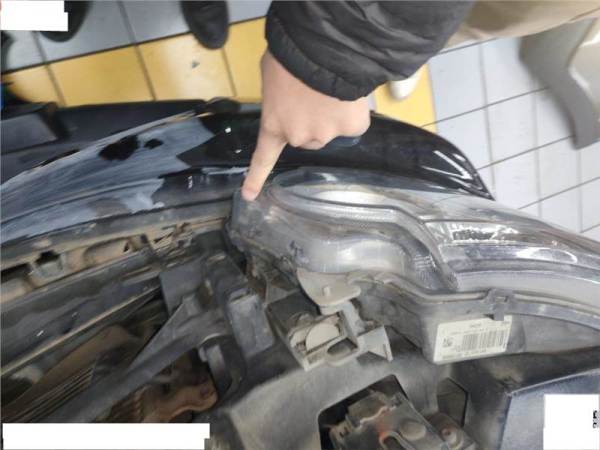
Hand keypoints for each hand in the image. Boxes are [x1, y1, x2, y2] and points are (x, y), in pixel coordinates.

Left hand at [241, 50, 370, 200]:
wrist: (323, 49)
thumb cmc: (290, 57)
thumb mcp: (272, 76)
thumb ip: (279, 97)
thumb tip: (293, 98)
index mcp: (274, 125)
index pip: (263, 157)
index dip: (256, 177)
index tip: (249, 196)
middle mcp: (299, 137)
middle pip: (308, 137)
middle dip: (310, 120)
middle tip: (312, 94)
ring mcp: (326, 135)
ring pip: (331, 130)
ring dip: (331, 115)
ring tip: (331, 91)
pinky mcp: (351, 127)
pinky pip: (354, 123)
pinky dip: (353, 112)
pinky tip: (349, 95)